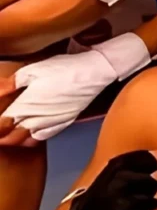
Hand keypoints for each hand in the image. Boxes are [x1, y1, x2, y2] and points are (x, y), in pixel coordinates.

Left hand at [0, 33, 150, 144]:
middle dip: (3, 137)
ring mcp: (51, 122)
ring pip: (27, 140)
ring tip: (8, 138)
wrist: (94, 72)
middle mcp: (37, 119)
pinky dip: (33, 138)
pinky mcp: (64, 122)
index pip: (2, 124)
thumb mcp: (32, 70)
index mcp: (26, 106)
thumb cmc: (64, 68)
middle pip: (12, 137)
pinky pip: (44, 136)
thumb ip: (11, 83)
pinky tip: (30, 135)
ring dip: (16, 141)